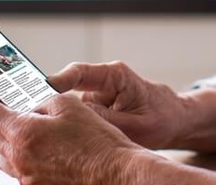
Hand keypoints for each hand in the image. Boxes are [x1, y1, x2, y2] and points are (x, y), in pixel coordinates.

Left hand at [0, 87, 143, 184]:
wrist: (116, 173)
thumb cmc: (97, 140)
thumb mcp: (69, 106)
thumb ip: (41, 100)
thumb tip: (28, 105)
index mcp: (23, 133)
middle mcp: (19, 159)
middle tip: (6, 107)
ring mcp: (27, 178)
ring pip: (3, 156)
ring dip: (8, 141)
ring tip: (29, 130)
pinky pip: (19, 171)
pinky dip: (23, 158)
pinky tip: (43, 150)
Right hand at [48, 61, 188, 149]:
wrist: (173, 120)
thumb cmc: (161, 117)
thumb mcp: (136, 124)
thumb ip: (107, 121)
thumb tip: (77, 120)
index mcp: (114, 75)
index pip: (80, 72)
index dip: (59, 80)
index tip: (43, 90)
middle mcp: (100, 83)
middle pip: (66, 91)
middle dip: (55, 107)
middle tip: (43, 123)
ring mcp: (95, 97)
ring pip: (69, 109)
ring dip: (66, 123)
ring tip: (67, 139)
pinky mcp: (93, 110)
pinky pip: (76, 119)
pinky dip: (73, 130)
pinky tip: (75, 143)